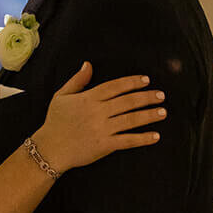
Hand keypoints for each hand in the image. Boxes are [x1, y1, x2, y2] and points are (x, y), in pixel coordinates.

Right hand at [35, 62, 165, 172]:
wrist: (49, 149)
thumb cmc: (55, 122)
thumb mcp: (61, 96)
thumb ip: (77, 80)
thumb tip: (88, 64)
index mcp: (89, 98)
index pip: (115, 87)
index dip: (132, 82)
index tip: (146, 80)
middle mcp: (98, 112)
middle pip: (127, 102)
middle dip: (146, 97)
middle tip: (161, 95)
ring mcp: (102, 129)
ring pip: (131, 120)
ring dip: (149, 115)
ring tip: (163, 112)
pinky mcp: (104, 146)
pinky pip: (127, 141)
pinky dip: (142, 138)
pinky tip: (155, 136)